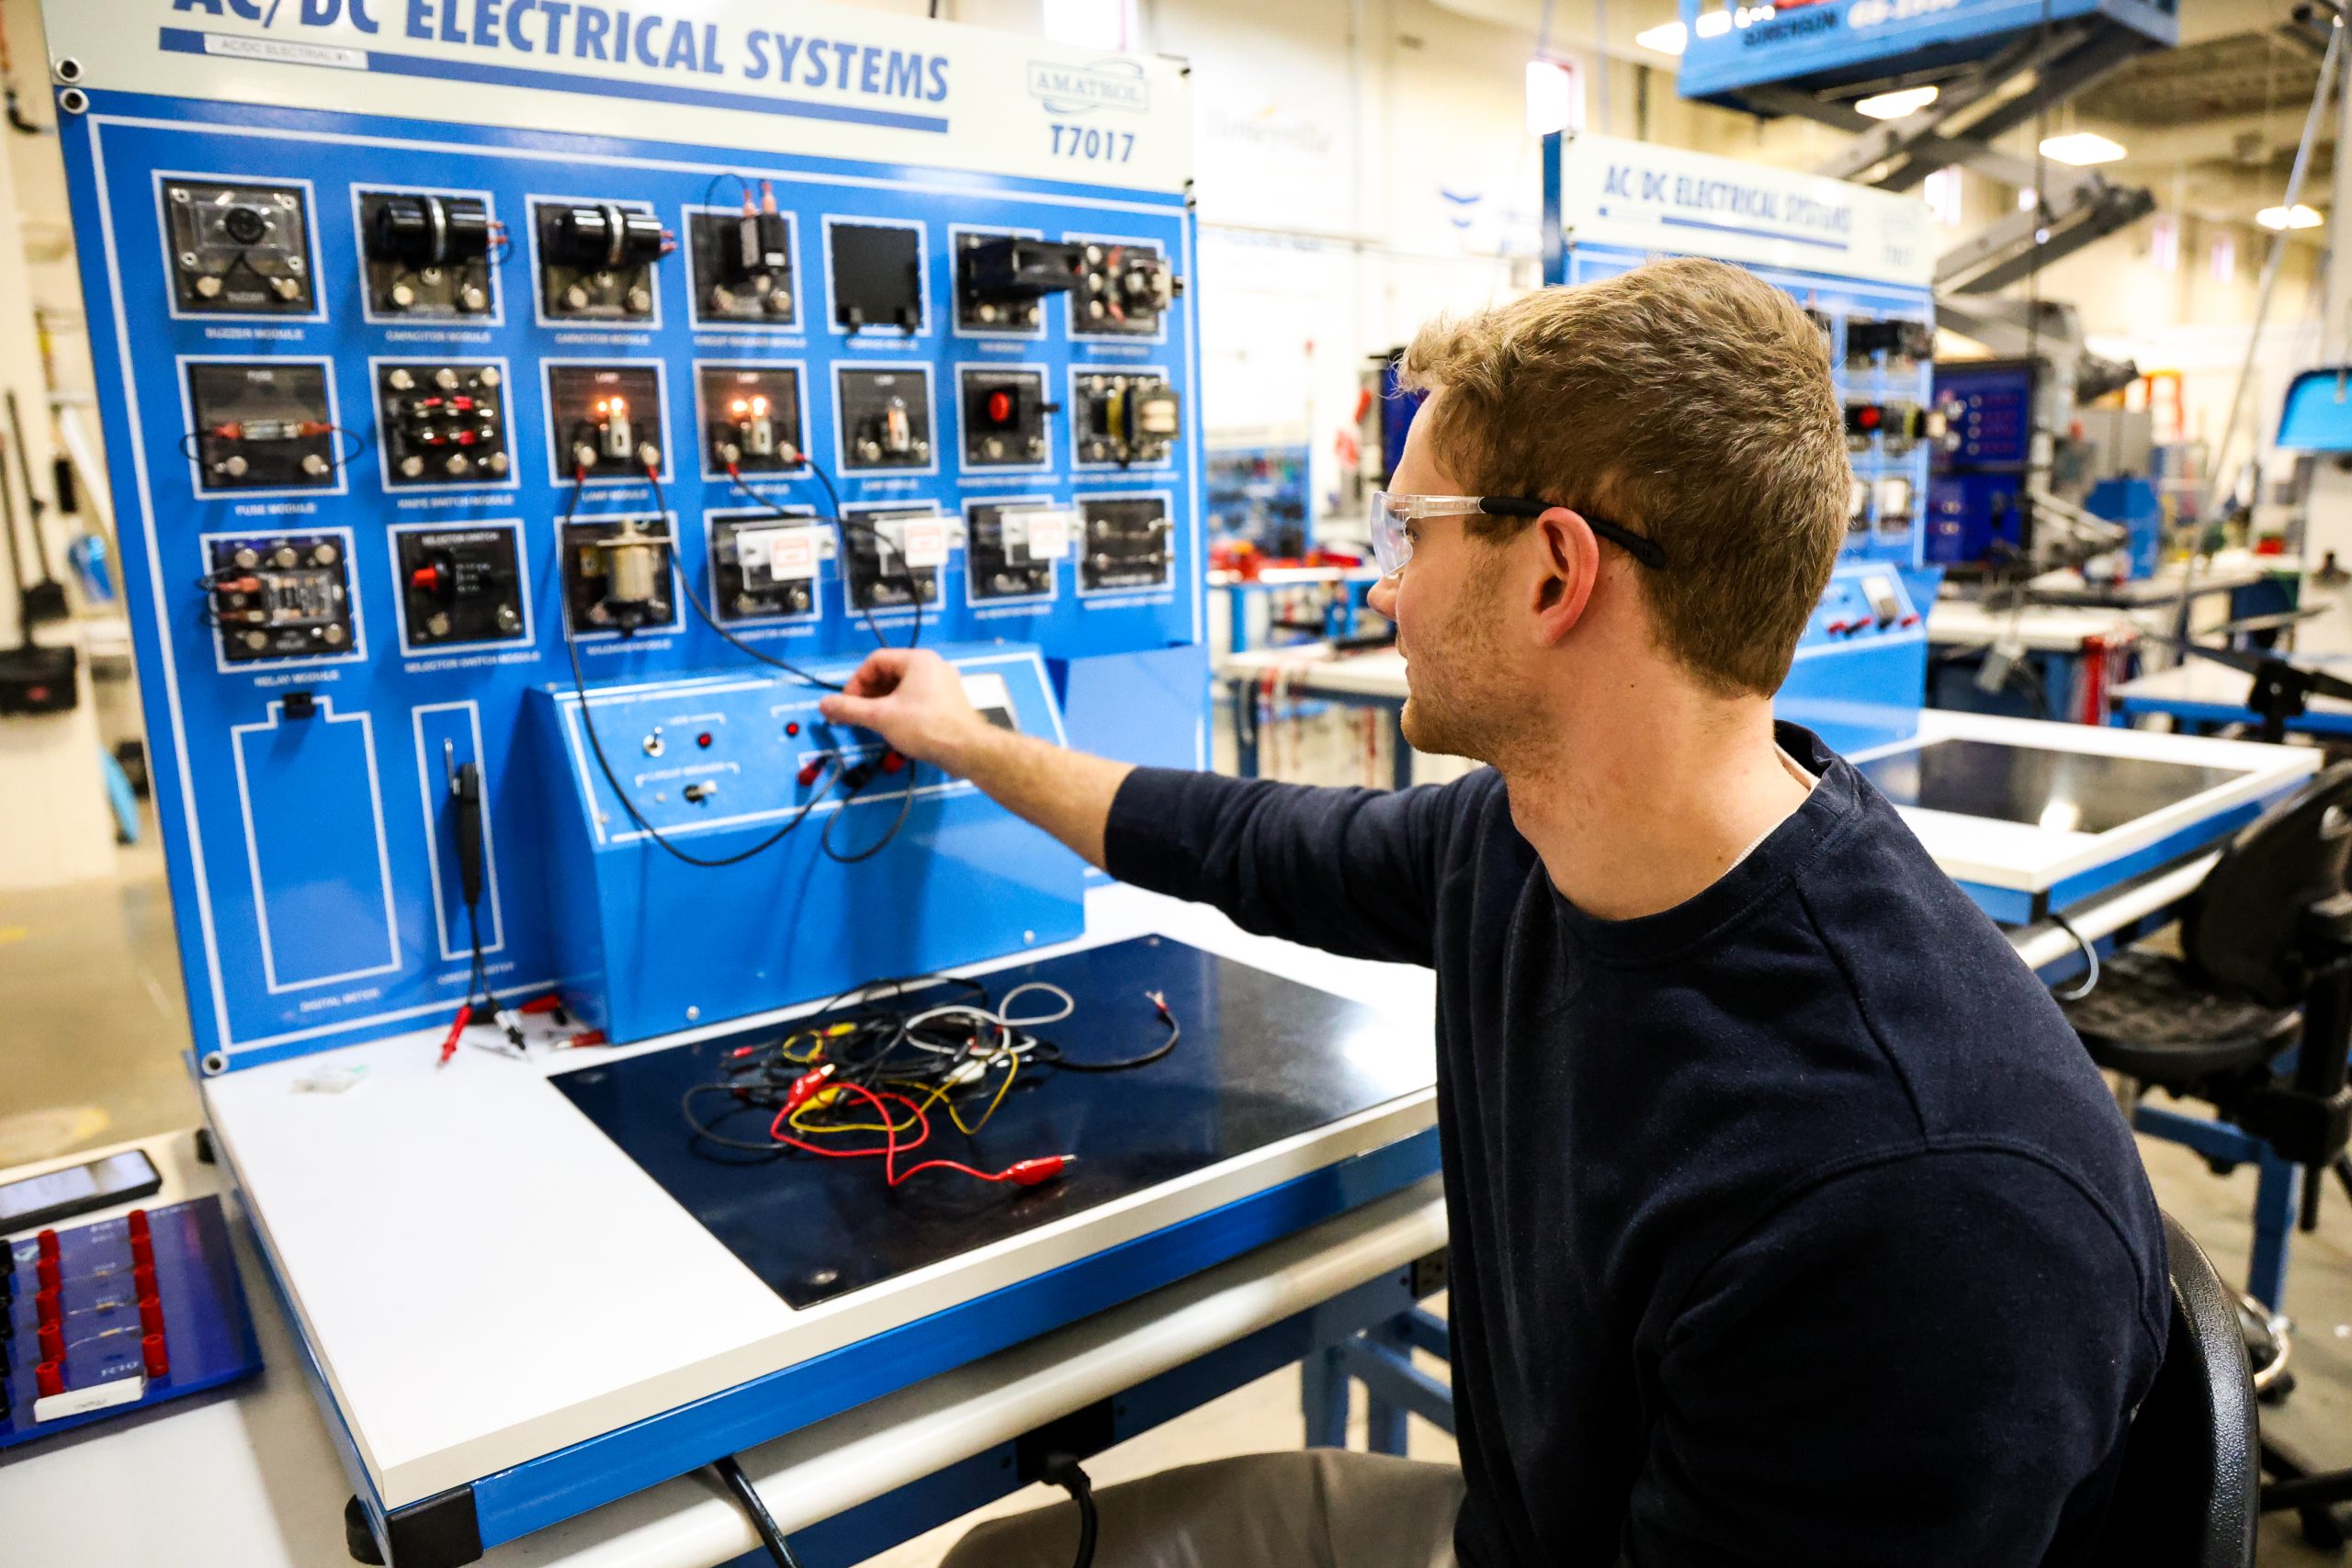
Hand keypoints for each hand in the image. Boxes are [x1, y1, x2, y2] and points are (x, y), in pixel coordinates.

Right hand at [817, 648, 992, 771]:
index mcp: (918, 659)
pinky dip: (901, 709)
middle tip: (856, 715)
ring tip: (872, 723)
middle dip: (868, 694)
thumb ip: (849, 709)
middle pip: (890, 673)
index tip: (846, 704)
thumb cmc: (923, 726)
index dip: (856, 681)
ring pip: (904, 688)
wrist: (967, 750)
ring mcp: (945, 684)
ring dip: (883, 703)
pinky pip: (918, 699)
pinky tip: (895, 728)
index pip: (876, 661)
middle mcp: (933, 665)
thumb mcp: (880, 717)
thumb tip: (821, 705)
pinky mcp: (950, 702)